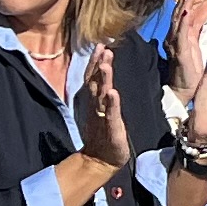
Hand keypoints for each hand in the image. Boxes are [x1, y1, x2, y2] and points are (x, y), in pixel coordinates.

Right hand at [72, 45, 133, 172]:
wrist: (102, 160)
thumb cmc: (104, 132)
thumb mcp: (103, 109)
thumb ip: (102, 92)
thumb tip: (102, 74)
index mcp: (95, 100)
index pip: (93, 78)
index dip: (95, 62)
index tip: (99, 45)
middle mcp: (96, 106)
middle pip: (95, 82)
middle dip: (98, 65)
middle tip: (101, 48)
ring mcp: (102, 116)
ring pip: (101, 95)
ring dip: (104, 79)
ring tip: (106, 64)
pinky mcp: (111, 127)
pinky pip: (111, 113)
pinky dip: (112, 103)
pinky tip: (113, 93)